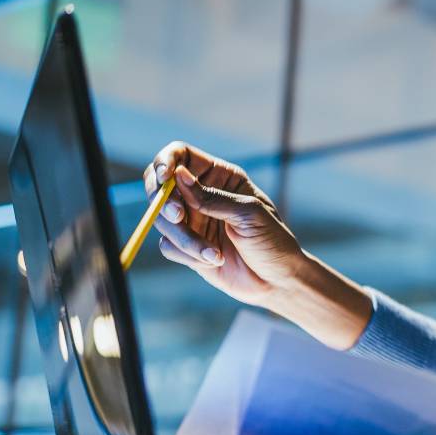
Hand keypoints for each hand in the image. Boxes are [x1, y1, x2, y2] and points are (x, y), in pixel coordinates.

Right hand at [145, 142, 304, 306]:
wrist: (277, 280)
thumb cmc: (272, 241)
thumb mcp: (248, 214)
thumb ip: (212, 197)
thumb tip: (177, 176)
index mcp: (220, 175)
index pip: (181, 154)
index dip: (166, 161)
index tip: (165, 177)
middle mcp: (201, 194)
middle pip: (158, 184)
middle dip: (162, 201)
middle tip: (177, 216)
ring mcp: (192, 220)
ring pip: (161, 219)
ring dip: (184, 238)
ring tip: (215, 254)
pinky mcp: (186, 246)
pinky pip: (168, 245)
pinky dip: (188, 254)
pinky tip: (214, 261)